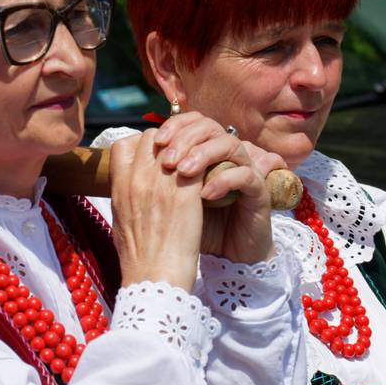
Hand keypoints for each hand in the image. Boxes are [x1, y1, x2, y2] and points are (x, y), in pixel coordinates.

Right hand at [108, 127, 203, 291]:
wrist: (154, 278)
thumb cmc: (137, 257)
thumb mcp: (119, 221)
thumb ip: (123, 197)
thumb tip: (125, 187)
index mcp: (119, 186)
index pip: (126, 143)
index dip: (142, 146)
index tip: (153, 158)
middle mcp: (138, 180)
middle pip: (154, 138)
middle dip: (168, 145)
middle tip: (179, 161)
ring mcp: (162, 185)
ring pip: (180, 146)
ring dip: (190, 153)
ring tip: (196, 169)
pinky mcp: (187, 195)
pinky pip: (199, 164)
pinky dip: (206, 167)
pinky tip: (210, 180)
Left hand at [152, 111, 280, 263]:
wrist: (222, 262)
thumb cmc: (189, 232)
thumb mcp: (165, 201)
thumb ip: (152, 175)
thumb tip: (126, 151)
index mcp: (203, 153)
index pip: (192, 122)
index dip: (174, 125)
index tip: (156, 141)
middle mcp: (224, 158)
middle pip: (210, 126)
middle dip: (185, 138)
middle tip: (167, 161)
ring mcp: (244, 171)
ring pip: (230, 144)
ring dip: (203, 155)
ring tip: (183, 173)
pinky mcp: (258, 192)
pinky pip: (246, 175)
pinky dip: (224, 180)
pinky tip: (204, 195)